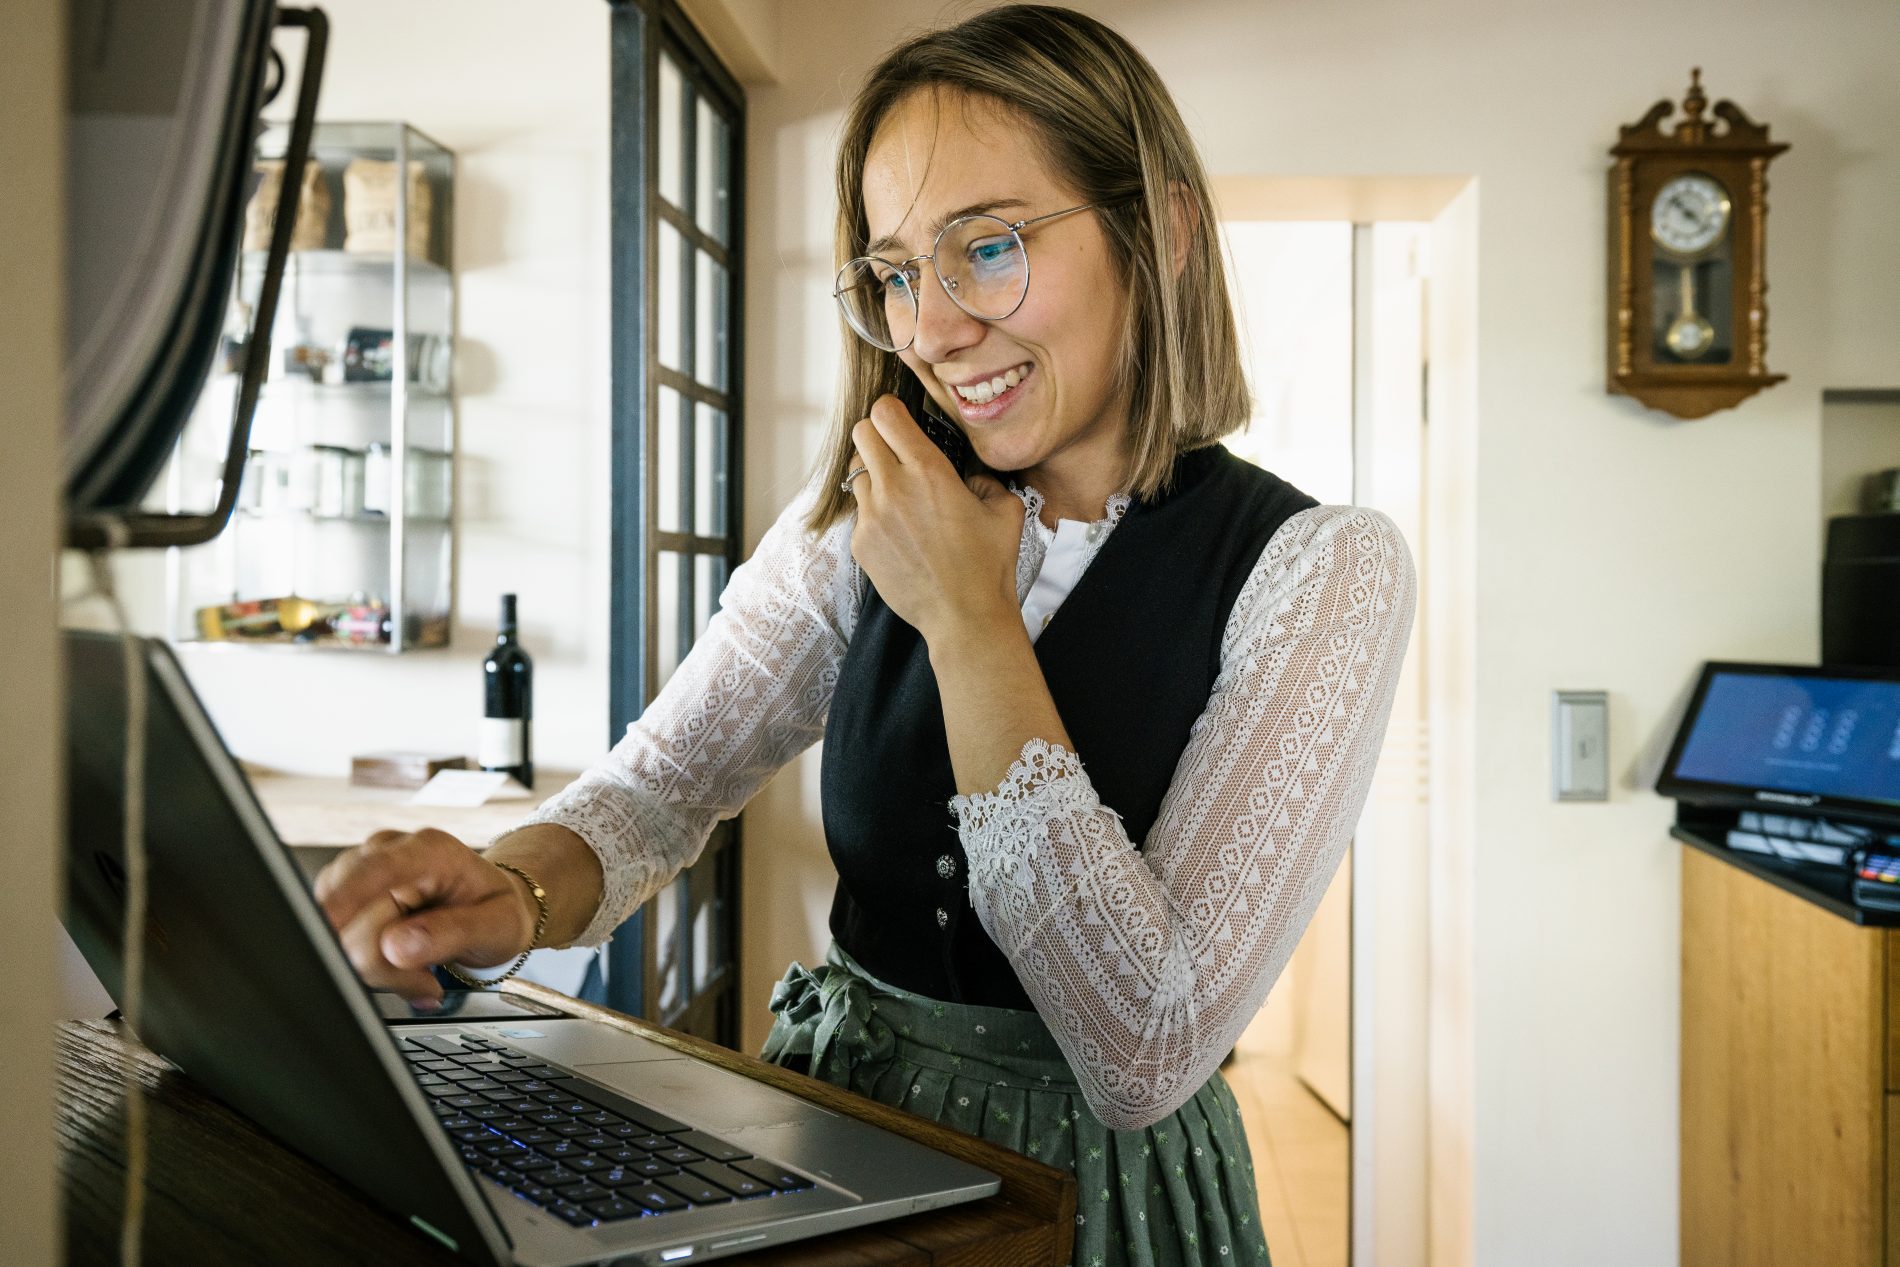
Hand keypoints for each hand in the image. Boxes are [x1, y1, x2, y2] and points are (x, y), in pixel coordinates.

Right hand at [313, 828, 537, 1007]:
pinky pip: (337, 940)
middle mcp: (388, 852)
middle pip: (348, 914)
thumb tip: (396, 947)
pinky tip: (400, 965)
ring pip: (337, 932)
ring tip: (419, 972)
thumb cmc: (495, 910)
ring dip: (377, 968)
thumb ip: (452, 933)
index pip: (373, 870)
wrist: (489, 906)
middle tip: (425, 980)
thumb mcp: (497, 926)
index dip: (346, 903)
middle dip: (383, 963)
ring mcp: (361, 872)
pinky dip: (368, 965)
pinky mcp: (346, 895)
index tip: (336, 942)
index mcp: (430, 850)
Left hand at [848, 394, 1025, 641]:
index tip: (899, 418)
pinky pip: (860, 514)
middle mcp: (893, 488)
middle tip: (895, 451)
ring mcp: (871, 517)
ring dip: (875, 477)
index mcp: (928, 471)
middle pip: (861, 434)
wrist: (964, 616)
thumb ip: (984, 480)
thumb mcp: (1005, 510)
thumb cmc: (989, 565)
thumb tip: (969, 476)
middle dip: (877, 436)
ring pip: (857, 474)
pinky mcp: (861, 544)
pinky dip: (875, 515)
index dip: (890, 411)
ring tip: (900, 499)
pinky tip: (900, 534)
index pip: (885, 414)